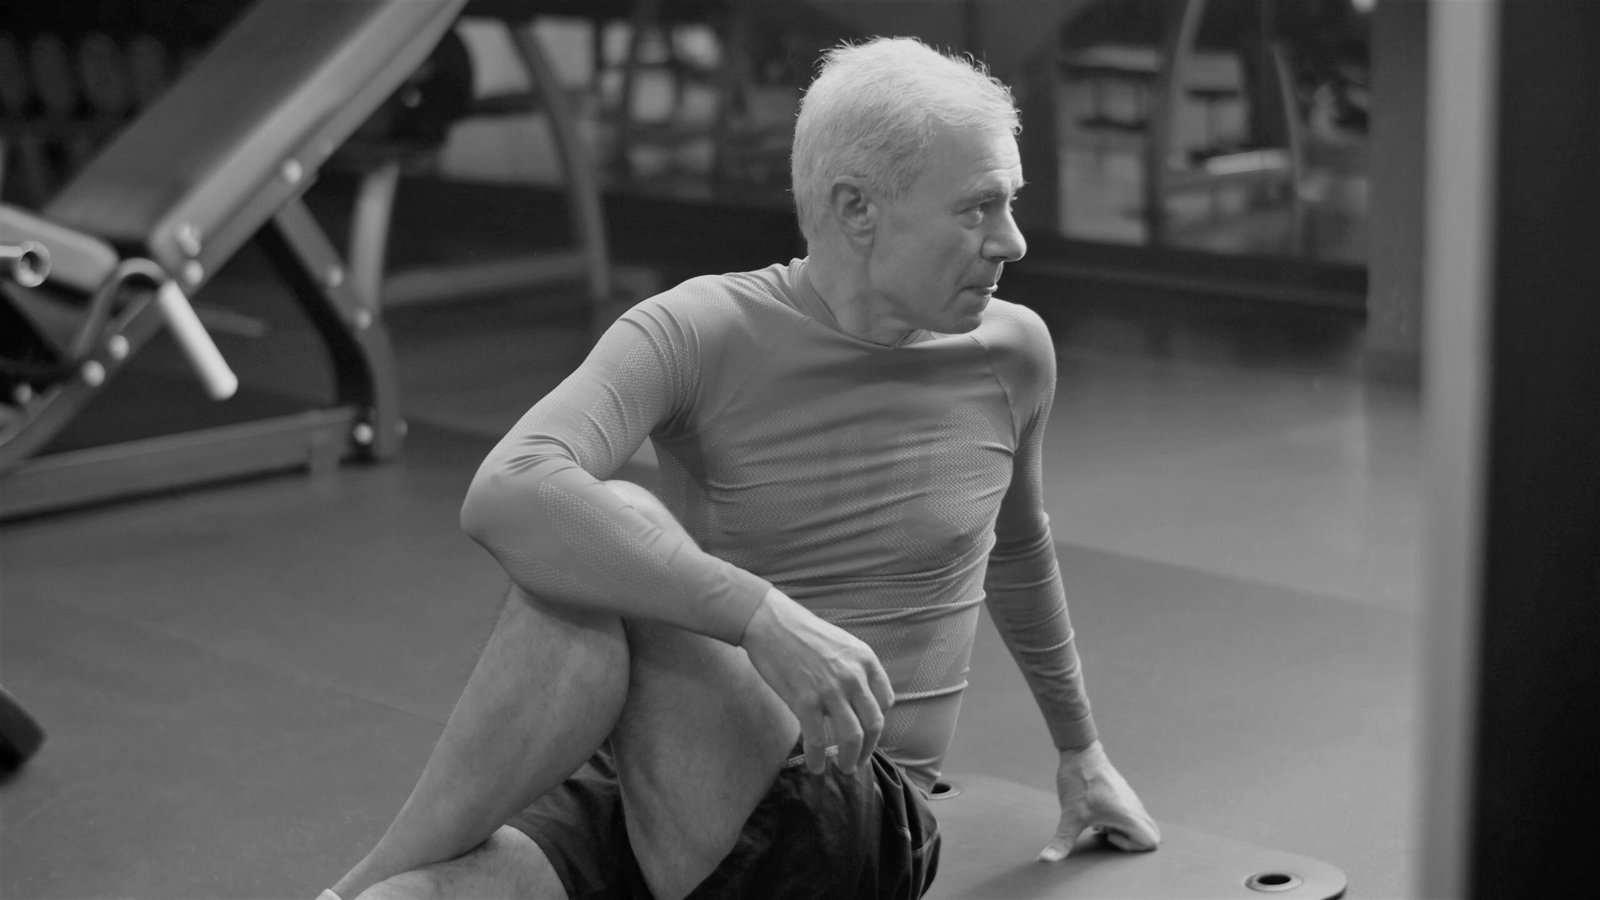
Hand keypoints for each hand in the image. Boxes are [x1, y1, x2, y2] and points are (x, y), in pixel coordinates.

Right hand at [739, 588, 894, 774]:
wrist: (770, 623)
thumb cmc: (802, 632)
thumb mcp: (842, 644)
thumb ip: (854, 669)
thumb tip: (855, 699)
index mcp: (865, 660)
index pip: (885, 701)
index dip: (878, 722)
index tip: (868, 732)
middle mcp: (853, 677)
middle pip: (873, 724)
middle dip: (868, 748)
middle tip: (859, 760)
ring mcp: (830, 691)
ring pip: (851, 737)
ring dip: (849, 758)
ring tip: (844, 768)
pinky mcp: (805, 702)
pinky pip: (818, 740)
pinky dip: (817, 758)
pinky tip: (814, 766)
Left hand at [1039, 741, 1160, 860]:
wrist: (1080, 753)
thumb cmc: (1079, 783)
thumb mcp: (1070, 816)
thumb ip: (1062, 841)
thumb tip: (1046, 859)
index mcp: (1128, 814)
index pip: (1152, 841)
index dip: (1132, 847)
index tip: (1109, 836)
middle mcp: (1134, 807)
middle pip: (1150, 835)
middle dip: (1129, 841)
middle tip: (1107, 834)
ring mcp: (1131, 799)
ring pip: (1138, 824)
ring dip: (1121, 829)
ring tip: (1099, 823)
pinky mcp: (1124, 794)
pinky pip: (1130, 814)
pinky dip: (1117, 820)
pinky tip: (1096, 814)